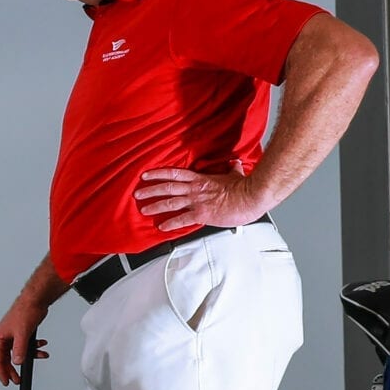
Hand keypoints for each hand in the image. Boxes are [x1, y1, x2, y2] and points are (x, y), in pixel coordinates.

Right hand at [0, 305, 47, 386]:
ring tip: (36, 360)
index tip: (6, 381)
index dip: (1, 372)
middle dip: (13, 370)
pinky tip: (41, 348)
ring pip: (18, 353)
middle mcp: (4, 338)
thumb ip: (19, 350)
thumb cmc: (24, 311)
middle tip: (17, 379)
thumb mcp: (22, 334)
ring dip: (28, 357)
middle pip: (6, 359)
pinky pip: (26, 347)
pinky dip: (34, 349)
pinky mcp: (22, 334)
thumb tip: (17, 362)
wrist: (35, 301)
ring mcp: (13, 336)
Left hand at [135, 168, 269, 233]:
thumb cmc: (245, 187)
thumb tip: (235, 163)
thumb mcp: (236, 174)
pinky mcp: (202, 214)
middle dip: (150, 191)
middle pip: (167, 188)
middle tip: (137, 193)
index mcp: (201, 179)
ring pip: (170, 202)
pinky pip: (182, 219)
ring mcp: (197, 201)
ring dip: (155, 206)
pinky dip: (170, 223)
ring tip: (143, 209)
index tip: (146, 175)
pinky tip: (162, 227)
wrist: (252, 197)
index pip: (174, 174)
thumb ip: (232, 168)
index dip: (158, 174)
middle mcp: (195, 189)